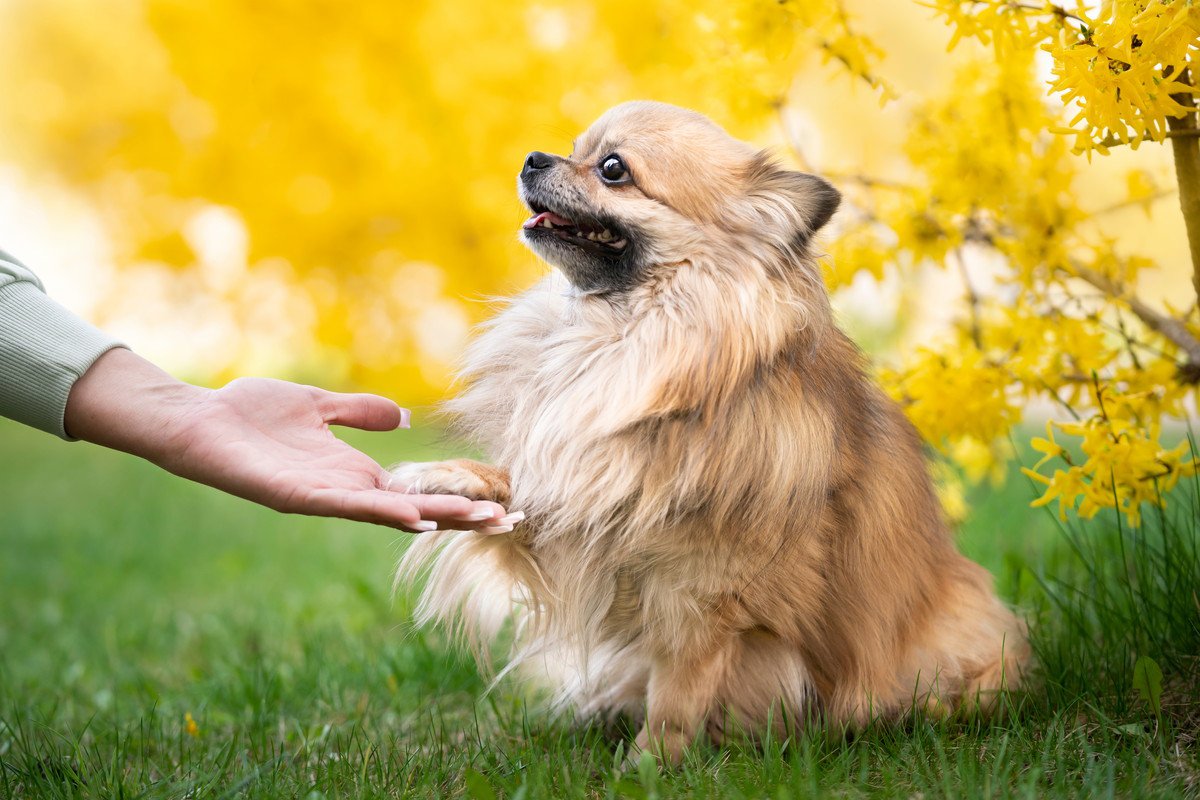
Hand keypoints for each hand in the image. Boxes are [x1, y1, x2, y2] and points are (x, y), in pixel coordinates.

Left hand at [64, 348, 511, 531]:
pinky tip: (414, 517)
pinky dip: (382, 512)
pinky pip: (347, 507)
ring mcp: (324, 497)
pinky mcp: (296, 496)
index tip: (502, 502)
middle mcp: (345, 491)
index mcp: (353, 473)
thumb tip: (402, 418)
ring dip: (438, 519)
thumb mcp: (319, 405)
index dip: (459, 498)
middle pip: (418, 508)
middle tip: (510, 521)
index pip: (419, 492)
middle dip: (463, 515)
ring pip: (392, 513)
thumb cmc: (249, 412)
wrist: (196, 421)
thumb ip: (359, 412)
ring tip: (480, 522)